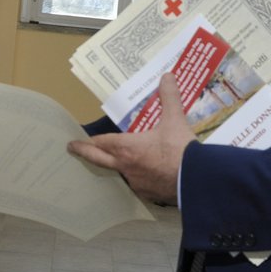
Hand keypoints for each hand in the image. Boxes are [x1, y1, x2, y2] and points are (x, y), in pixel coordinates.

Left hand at [67, 74, 193, 205]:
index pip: (101, 142)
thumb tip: (167, 76)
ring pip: (120, 172)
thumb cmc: (180, 149)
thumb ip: (169, 97)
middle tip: (73, 150)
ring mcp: (136, 183)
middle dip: (85, 154)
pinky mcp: (148, 195)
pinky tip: (146, 175)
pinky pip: (138, 184)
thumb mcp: (175, 120)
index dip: (88, 141)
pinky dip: (138, 178)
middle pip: (99, 160)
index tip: (74, 142)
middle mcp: (126, 166)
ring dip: (116, 166)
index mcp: (127, 147)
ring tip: (118, 161)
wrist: (197, 180)